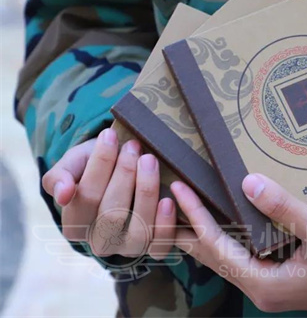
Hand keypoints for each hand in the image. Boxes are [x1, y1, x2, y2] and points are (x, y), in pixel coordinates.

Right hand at [41, 128, 174, 258]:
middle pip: (112, 213)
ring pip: (138, 231)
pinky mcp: (155, 249)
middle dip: (124, 175)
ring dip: (146, 192)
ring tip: (150, 160)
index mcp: (74, 226)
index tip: (110, 136)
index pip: (85, 197)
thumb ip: (59, 177)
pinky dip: (166, 224)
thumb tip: (63, 194)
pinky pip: (160, 246)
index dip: (99, 166)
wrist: (125, 171)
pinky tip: (168, 200)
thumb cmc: (95, 166)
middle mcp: (100, 244)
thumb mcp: (73, 165)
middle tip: (133, 146)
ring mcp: (129, 249)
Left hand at [170, 174, 306, 313]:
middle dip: (188, 229)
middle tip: (166, 201)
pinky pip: (239, 258)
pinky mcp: (276, 279)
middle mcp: (259, 289)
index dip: (196, 216)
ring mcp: (267, 286)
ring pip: (224, 259)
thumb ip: (284, 208)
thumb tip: (248, 183)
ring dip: (204, 234)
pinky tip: (220, 224)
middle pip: (212, 257)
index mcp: (264, 282)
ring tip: (183, 211)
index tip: (179, 189)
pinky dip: (224, 239)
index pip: (216, 246)